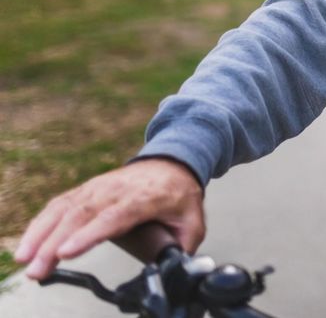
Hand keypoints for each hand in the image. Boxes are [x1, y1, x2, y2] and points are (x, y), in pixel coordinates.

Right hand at [14, 158, 204, 279]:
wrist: (172, 163)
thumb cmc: (179, 195)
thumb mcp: (193, 221)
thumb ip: (184, 245)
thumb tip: (175, 266)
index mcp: (145, 198)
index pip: (115, 216)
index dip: (89, 234)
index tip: (66, 252)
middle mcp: (117, 190)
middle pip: (82, 215)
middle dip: (55, 243)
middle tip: (37, 268)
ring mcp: (98, 187)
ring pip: (65, 209)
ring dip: (42, 234)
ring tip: (26, 260)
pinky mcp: (85, 190)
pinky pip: (59, 205)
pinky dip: (41, 223)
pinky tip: (28, 243)